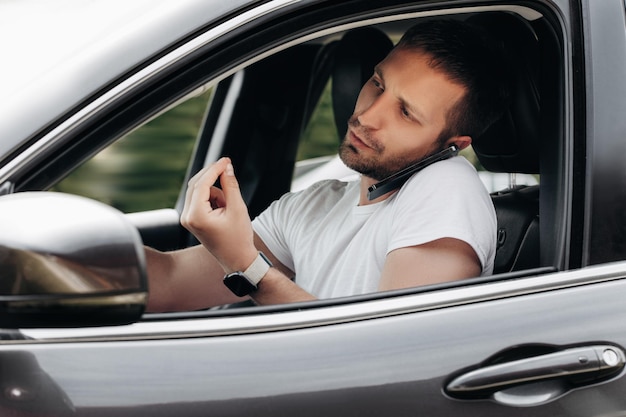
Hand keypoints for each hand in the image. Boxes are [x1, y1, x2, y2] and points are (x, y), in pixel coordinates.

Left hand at [180, 158, 257, 273]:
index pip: (202, 184)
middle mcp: (187, 217)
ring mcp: (188, 219)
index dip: (214, 169)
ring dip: (215, 191)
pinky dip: (212, 198)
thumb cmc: (239, 239)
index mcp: (196, 216)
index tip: (226, 160)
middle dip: (213, 176)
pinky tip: (224, 209)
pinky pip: (200, 199)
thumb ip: (231, 185)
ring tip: (229, 206)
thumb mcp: (238, 208)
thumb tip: (227, 168)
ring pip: (199, 191)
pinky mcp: (192, 220)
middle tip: (228, 167)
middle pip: (196, 184)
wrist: (237, 260)